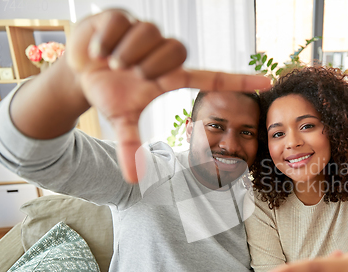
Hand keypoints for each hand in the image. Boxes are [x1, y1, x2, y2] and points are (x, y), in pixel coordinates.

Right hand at [66, 9, 270, 182]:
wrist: (80, 71)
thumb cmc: (109, 92)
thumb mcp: (121, 118)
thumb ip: (130, 146)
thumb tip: (132, 179)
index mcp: (169, 77)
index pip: (211, 76)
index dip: (239, 80)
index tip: (267, 81)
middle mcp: (164, 54)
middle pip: (177, 51)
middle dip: (149, 65)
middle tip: (127, 73)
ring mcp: (146, 33)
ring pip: (149, 34)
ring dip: (124, 54)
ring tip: (110, 62)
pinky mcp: (125, 16)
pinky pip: (121, 23)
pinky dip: (105, 41)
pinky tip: (98, 50)